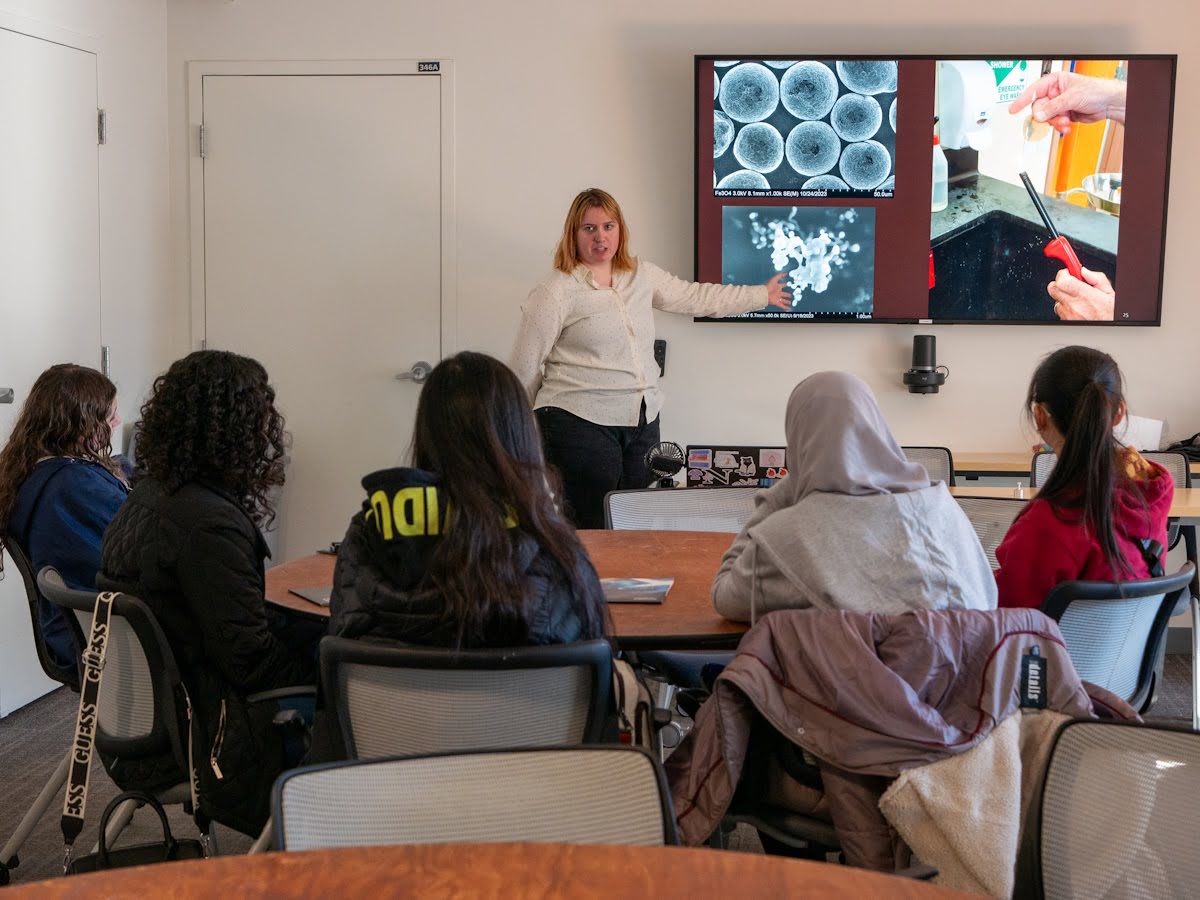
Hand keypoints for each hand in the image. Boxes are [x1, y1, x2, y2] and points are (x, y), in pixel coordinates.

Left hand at [765, 272, 792, 309]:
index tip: (786, 284)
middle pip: (783, 294)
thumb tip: (786, 273)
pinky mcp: (776, 302)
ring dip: (786, 301)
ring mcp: (777, 298)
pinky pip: (782, 305)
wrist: (764, 293)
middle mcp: (778, 292)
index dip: (784, 285)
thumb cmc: (768, 286)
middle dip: (787, 295)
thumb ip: (780, 276)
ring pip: (783, 300)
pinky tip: (788, 308)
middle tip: (790, 295)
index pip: (782, 285)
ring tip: (790, 302)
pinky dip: (785, 307)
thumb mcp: (775, 279)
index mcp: (777, 287)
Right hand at [1008, 72, 1125, 133]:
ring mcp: (1059, 104)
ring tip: (1065, 121)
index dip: (1023, 100)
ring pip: (1046, 118)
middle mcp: (1055, 93)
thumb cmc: (1097, 90)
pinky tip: (1067, 125)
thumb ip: (1053, 106)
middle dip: (1047, 115)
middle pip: (1039, 108)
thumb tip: (1038, 114)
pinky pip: (1054, 123)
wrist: (1109, 103)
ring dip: (1055, 122)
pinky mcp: (1063, 115)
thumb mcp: (1072, 96)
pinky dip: (1059, 126)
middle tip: (1055, 117)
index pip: (1034, 90)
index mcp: (1055, 81)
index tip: (1013, 109)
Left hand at [1048, 267, 1114, 320]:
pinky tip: (1077, 308)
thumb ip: (1096, 278)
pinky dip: (1066, 307)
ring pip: (1056, 300)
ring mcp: (1067, 315)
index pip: (1062, 280)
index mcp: (1085, 295)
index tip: (1068, 272)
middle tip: (1070, 283)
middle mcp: (1073, 306)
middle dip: (1060, 283)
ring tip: (1078, 299)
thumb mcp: (1109, 292)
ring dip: (1064, 297)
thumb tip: (1084, 271)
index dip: (1063, 274)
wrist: (1109, 328)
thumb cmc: (1110, 313)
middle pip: (1053, 288)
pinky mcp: (1064, 321)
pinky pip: (1059, 310)